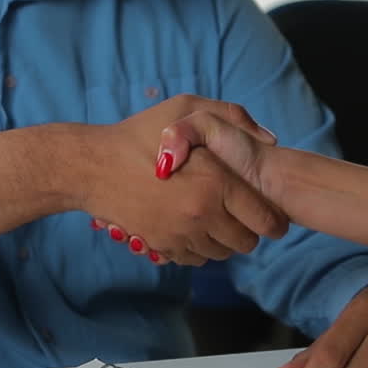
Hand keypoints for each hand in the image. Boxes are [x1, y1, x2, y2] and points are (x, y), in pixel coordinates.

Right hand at [85, 95, 286, 265]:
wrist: (93, 167)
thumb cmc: (138, 134)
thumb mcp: (185, 108)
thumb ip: (231, 116)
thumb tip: (269, 139)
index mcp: (215, 183)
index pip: (265, 220)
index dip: (274, 220)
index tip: (273, 217)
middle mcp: (202, 214)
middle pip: (247, 243)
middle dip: (249, 231)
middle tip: (241, 216)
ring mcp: (181, 234)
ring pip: (221, 254)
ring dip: (223, 240)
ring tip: (215, 219)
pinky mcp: (162, 246)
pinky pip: (195, 259)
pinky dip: (199, 248)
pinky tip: (193, 228)